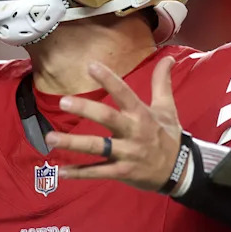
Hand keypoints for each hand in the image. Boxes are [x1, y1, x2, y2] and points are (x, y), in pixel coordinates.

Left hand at [46, 56, 184, 191]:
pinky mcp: (122, 172)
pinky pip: (98, 172)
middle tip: (62, 102)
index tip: (91, 66)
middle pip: (107, 118)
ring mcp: (127, 153)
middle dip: (85, 110)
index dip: (109, 79)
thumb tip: (169, 58)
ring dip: (73, 143)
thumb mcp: (167, 108)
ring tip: (50, 138)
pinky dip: (79, 173)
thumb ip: (162, 82)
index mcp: (141, 114)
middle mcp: (133, 132)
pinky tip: (61, 171)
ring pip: (97, 147)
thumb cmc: (168, 135)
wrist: (180, 170)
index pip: (124, 93)